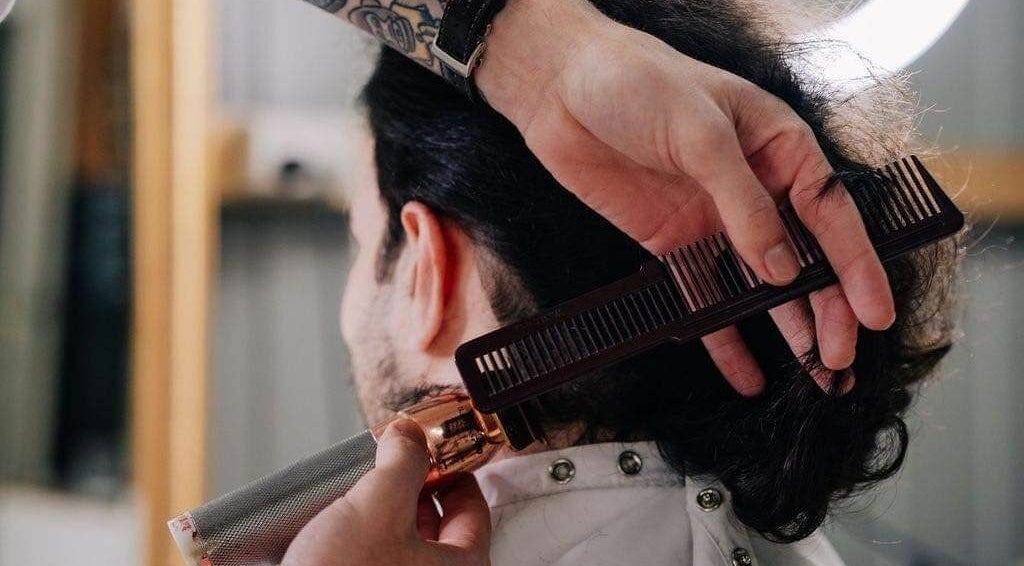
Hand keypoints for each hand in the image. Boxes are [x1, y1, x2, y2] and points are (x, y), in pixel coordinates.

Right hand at [282, 419, 491, 565]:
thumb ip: (402, 463)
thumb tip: (410, 437)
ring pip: (405, 550)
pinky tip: (338, 531)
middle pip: (440, 531)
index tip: (434, 454)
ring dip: (385, 519)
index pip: (475, 512)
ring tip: (360, 496)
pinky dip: (364, 545)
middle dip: (415, 494)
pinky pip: (377, 565)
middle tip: (393, 468)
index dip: (454, 474)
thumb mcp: (378, 505)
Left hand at [476, 0, 893, 394]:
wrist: (559, 88)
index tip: (873, 313)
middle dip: (826, 311)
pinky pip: (703, 296)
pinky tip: (749, 376)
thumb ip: (742, 201)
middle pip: (803, 258)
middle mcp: (754, 189)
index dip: (855, 265)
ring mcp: (713, 221)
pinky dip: (723, 338)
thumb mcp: (699, 130)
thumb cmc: (635, 80)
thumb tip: (781, 267)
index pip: (830, 213)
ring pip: (760, 286)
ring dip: (787, 331)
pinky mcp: (672, 245)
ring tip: (815, 380)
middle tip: (839, 361)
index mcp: (777, 147)